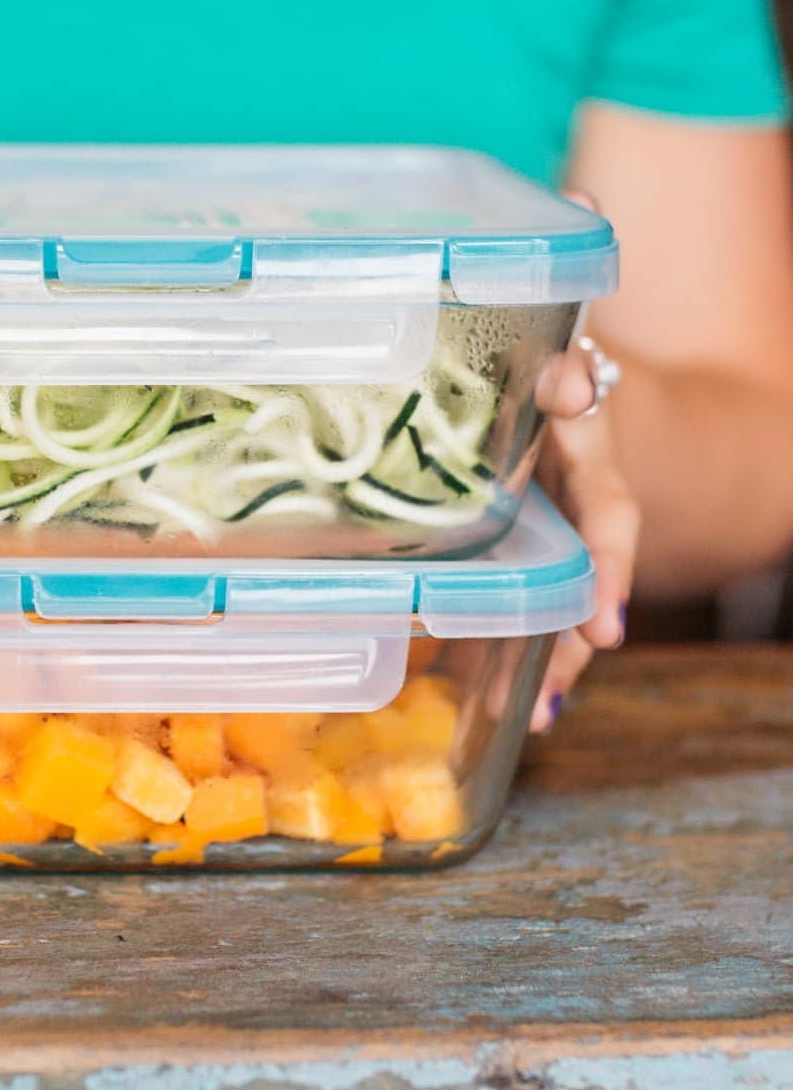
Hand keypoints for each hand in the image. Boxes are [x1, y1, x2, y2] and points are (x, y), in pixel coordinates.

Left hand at [528, 341, 639, 730]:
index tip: (607, 631)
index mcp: (589, 464)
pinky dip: (497, 648)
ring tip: (526, 720)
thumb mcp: (554, 369)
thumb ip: (561, 376)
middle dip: (568, 646)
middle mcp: (575, 512)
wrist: (543, 384)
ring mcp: (547, 539)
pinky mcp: (510, 553)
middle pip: (582, 587)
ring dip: (539, 661)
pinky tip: (480, 696)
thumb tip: (572, 382)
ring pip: (552, 606)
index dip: (609, 575)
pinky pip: (513, 603)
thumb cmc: (542, 377)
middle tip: (547, 703)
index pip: (609, 520)